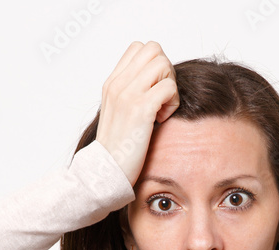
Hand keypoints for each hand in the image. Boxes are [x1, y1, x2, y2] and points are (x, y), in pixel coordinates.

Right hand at [95, 41, 179, 186]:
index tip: (152, 91)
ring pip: (163, 65)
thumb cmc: (118, 149)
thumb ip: (132, 93)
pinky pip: (169, 87)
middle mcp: (118, 84)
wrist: (105, 171)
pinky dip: (172, 103)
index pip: (140, 48)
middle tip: (161, 99)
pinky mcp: (140, 109)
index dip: (154, 65)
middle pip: (154, 50)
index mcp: (112, 82)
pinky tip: (161, 120)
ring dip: (170, 87)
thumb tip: (156, 82)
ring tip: (161, 110)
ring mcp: (127, 95)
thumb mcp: (119, 113)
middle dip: (166, 72)